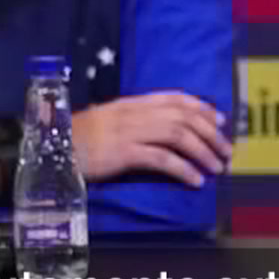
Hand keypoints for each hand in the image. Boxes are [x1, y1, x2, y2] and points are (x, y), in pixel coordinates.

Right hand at [71, 92, 232, 187]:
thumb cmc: (78, 138)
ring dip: (202, 152)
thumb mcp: (108, 122)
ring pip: (177, 135)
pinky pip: (161, 159)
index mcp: (131, 103)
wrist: (52, 147)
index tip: (220, 120)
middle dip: (210, 133)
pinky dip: (183, 169)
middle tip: (226, 151)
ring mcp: (128, 131)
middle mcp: (133, 113)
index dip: (201, 107)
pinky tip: (195, 180)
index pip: (174, 98)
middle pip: (182, 116)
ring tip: (216, 168)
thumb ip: (133, 121)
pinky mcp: (123, 153)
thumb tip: (161, 130)